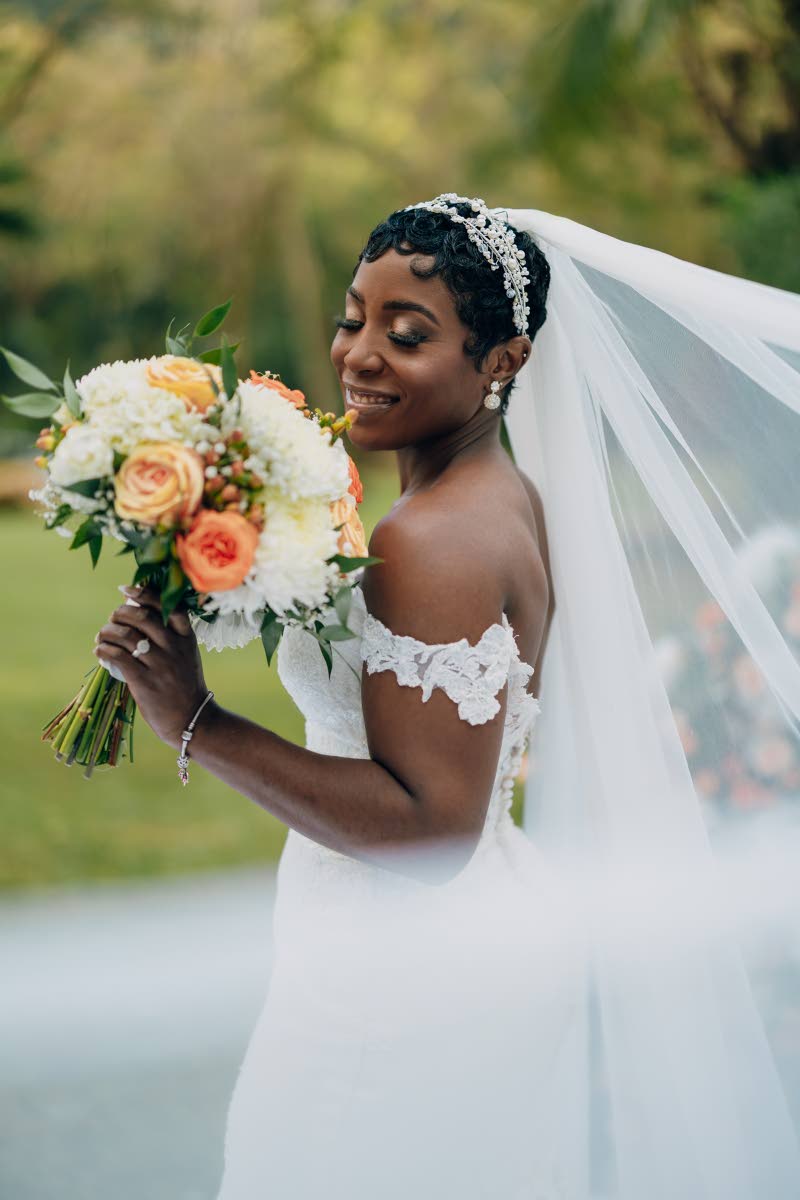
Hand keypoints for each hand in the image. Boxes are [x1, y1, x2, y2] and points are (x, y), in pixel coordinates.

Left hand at [94, 585, 209, 748]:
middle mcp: (174, 647)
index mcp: (186, 638)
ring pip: (126, 635)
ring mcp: (160, 664)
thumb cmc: (185, 687)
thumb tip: (136, 615)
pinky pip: (118, 657)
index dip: (145, 593)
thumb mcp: (186, 656)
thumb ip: (169, 637)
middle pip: (142, 616)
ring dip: (108, 631)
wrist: (192, 720)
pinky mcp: (144, 681)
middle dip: (120, 613)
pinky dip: (104, 649)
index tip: (126, 590)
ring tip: (102, 636)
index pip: (169, 606)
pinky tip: (100, 651)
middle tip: (112, 619)